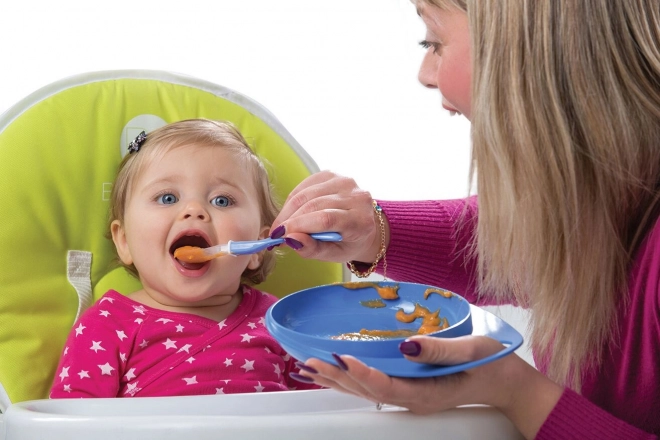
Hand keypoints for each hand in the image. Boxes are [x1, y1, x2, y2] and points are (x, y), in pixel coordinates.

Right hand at [270, 170, 385, 262]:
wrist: (363, 225)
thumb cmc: (348, 243)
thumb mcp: (333, 255)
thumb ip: (312, 249)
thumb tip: (290, 239)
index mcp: (361, 221)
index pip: (326, 219)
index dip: (299, 225)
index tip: (280, 236)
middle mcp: (357, 197)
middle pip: (314, 205)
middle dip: (290, 220)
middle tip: (276, 234)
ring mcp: (345, 182)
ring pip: (306, 194)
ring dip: (288, 210)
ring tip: (281, 225)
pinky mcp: (333, 174)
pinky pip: (305, 185)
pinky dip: (293, 200)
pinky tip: (290, 212)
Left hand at [297, 335, 562, 439]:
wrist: (506, 383)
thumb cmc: (492, 363)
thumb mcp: (470, 350)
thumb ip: (439, 349)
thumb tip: (407, 346)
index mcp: (426, 393)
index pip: (386, 386)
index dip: (363, 373)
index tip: (344, 357)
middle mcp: (412, 399)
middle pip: (366, 390)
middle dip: (337, 376)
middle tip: (309, 361)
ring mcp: (408, 396)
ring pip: (365, 390)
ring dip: (337, 378)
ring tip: (309, 368)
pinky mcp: (408, 388)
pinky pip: (373, 385)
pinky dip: (350, 377)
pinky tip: (335, 371)